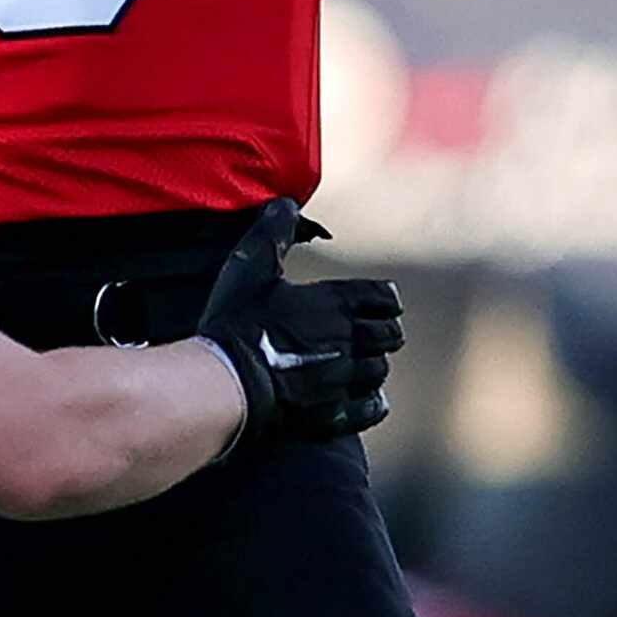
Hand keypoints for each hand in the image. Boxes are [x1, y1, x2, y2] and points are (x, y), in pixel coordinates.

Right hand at [196, 198, 404, 449]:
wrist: (227, 380)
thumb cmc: (238, 320)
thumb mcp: (250, 266)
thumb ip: (271, 231)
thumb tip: (286, 202)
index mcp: (335, 304)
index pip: (383, 297)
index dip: (384, 298)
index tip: (380, 300)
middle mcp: (348, 342)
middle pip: (389, 335)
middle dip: (384, 330)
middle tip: (372, 330)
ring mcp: (343, 381)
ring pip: (380, 371)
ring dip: (374, 364)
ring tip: (360, 362)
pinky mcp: (333, 414)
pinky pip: (370, 409)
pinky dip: (372, 402)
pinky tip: (364, 397)